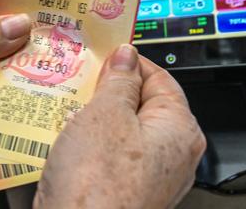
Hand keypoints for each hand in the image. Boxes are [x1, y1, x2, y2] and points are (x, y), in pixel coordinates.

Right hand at [34, 45, 205, 208]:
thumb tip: (126, 57)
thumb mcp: (105, 114)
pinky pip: (109, 157)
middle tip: (79, 80)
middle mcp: (173, 156)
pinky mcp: (126, 193)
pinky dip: (89, 145)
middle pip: (140, 106)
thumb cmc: (98, 188)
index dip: (128, 61)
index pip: (159, 77)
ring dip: (92, 118)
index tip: (104, 52)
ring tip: (66, 109)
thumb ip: (118, 80)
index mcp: (180, 130)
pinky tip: (65, 141)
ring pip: (121, 132)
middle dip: (106, 92)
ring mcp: (150, 178)